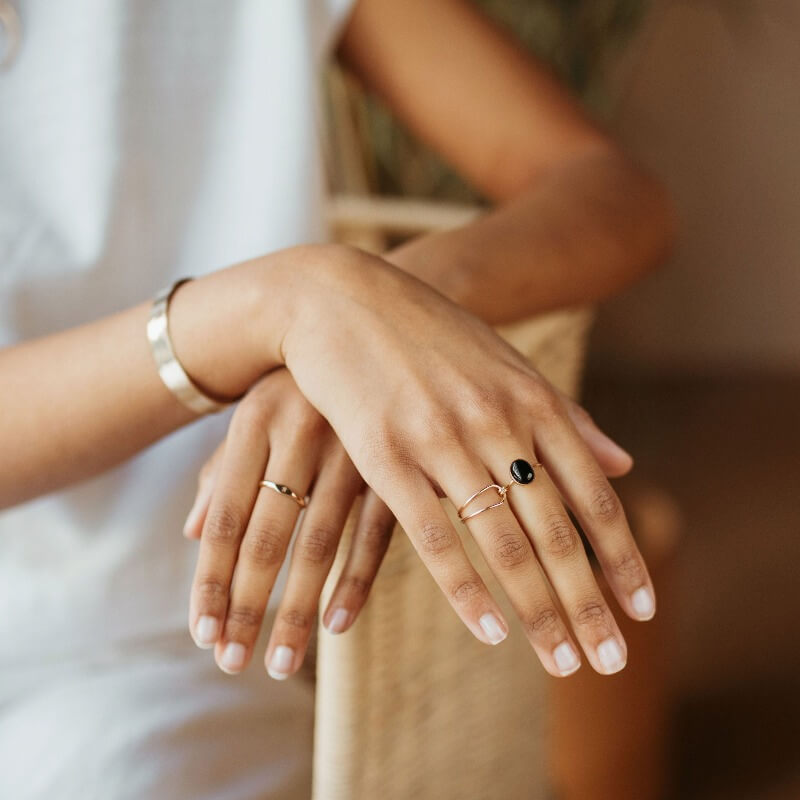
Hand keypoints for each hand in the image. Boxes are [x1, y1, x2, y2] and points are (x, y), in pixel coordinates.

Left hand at [183, 369, 395, 678]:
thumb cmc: (305, 375)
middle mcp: (300, 434)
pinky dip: (356, 579)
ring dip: (298, 609)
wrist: (379, 311)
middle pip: (265, 539)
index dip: (209, 581)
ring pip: (318, 543)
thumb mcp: (258, 408)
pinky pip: (375, 530)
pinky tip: (338, 623)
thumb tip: (189, 533)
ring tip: (278, 661)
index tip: (202, 636)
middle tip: (231, 664)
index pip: (223, 518)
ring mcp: (352, 447)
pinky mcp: (399, 459)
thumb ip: (223, 469)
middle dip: (246, 607)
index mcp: (255, 419)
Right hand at [272, 245, 654, 675]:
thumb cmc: (427, 333)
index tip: (643, 608)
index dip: (622, 554)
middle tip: (610, 662)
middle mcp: (496, 421)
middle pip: (557, 530)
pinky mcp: (384, 454)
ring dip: (537, 609)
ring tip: (562, 663)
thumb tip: (625, 460)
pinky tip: (490, 631)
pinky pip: (434, 535)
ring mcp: (441, 437)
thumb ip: (565, 415)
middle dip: (588, 602)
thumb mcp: (505, 362)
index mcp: (531, 400)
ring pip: (503, 542)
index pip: (593, 494)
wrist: (340, 296)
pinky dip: (465, 588)